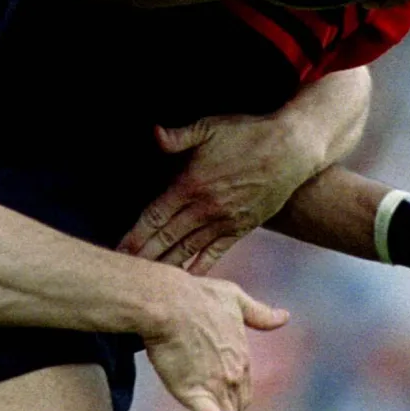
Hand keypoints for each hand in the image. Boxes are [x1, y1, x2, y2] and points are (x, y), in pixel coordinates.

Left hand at [118, 114, 324, 274]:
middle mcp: (204, 208)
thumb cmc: (248, 133)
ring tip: (147, 284)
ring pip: (187, 250)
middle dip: (143, 258)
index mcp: (191, 184)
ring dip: (166, 267)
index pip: (154, 216)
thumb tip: (154, 133)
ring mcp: (224, 221)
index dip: (134, 235)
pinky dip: (199, 267)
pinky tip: (187, 281)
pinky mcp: (241, 227)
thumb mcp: (210, 126)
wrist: (292, 149)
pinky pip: (215, 252)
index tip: (117, 251)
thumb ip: (179, 136)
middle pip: (166, 238)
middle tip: (123, 275)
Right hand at [143, 275, 288, 410]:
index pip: (245, 388)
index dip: (236, 400)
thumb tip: (285, 316)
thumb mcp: (234, 298)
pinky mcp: (196, 393)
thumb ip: (259, 313)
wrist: (168, 302)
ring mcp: (216, 385)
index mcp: (242, 355)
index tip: (223, 404)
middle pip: (237, 407)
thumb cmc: (196, 295)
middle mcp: (234, 374)